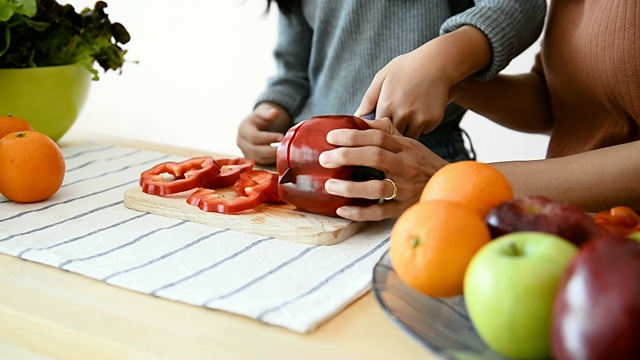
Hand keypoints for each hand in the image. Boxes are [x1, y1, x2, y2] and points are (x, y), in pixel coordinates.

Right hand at [236, 102, 290, 164]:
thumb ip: (268, 113)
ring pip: (259, 158)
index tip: (281, 136)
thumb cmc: (259, 119)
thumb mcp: (263, 113)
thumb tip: (275, 112)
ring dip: (273, 156)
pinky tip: (281, 155)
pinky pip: (262, 162)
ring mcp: (245, 152)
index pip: (254, 137)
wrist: (254, 126)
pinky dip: (272, 160)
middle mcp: (241, 142)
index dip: (268, 138)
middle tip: (285, 147)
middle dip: (272, 150)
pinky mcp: (251, 158)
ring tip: (285, 151)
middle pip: (255, 150)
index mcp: (243, 129)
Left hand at [319, 118, 448, 220]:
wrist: (451, 188)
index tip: (331, 137)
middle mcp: (405, 166)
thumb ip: (385, 132)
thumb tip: (358, 121)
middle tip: (324, 159)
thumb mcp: (409, 144)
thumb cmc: (423, 164)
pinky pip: (380, 212)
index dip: (353, 135)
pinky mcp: (403, 209)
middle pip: (375, 157)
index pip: (377, 137)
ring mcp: (405, 189)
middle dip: (347, 156)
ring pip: (377, 187)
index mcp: (405, 148)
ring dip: (351, 187)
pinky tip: (342, 209)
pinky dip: (360, 212)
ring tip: (330, 185)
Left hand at [354, 46, 451, 138]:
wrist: (437, 62)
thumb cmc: (406, 68)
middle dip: (391, 131)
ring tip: (407, 114)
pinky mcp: (433, 120)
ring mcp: (419, 118)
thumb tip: (357, 118)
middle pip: (391, 135)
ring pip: (408, 136)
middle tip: (395, 118)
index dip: (377, 127)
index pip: (375, 129)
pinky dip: (420, 126)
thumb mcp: (382, 78)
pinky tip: (421, 110)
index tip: (379, 123)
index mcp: (387, 104)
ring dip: (406, 130)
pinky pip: (423, 131)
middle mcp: (402, 113)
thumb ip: (368, 100)